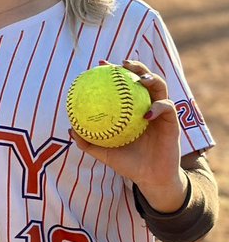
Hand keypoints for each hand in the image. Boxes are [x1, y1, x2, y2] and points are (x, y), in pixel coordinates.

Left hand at [69, 59, 186, 210]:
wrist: (149, 178)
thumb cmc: (127, 163)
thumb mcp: (103, 152)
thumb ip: (87, 141)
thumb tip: (69, 129)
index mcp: (131, 109)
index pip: (124, 85)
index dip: (114, 71)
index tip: (101, 64)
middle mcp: (147, 106)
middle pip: (144, 79)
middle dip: (136, 66)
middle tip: (123, 63)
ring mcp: (161, 113)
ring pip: (160, 87)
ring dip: (151, 78)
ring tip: (139, 79)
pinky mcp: (173, 122)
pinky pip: (168, 108)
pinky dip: (158, 107)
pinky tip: (146, 112)